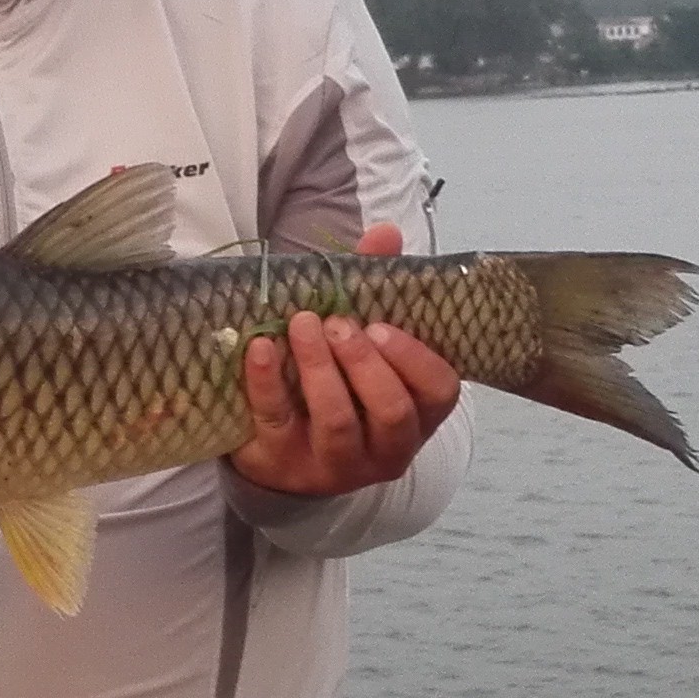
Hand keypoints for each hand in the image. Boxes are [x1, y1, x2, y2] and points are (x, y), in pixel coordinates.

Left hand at [229, 220, 462, 497]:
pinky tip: (259, 348)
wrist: (279, 445)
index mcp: (417, 414)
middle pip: (392, 412)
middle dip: (365, 363)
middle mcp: (386, 448)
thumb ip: (374, 287)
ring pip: (338, 423)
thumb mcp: (358, 335)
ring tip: (301, 325)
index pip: (439, 392)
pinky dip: (267, 382)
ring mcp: (336, 464)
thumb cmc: (336, 380)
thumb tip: (386, 232)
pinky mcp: (283, 465)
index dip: (414, 358)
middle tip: (338, 323)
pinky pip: (277, 423)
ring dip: (320, 369)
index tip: (381, 324)